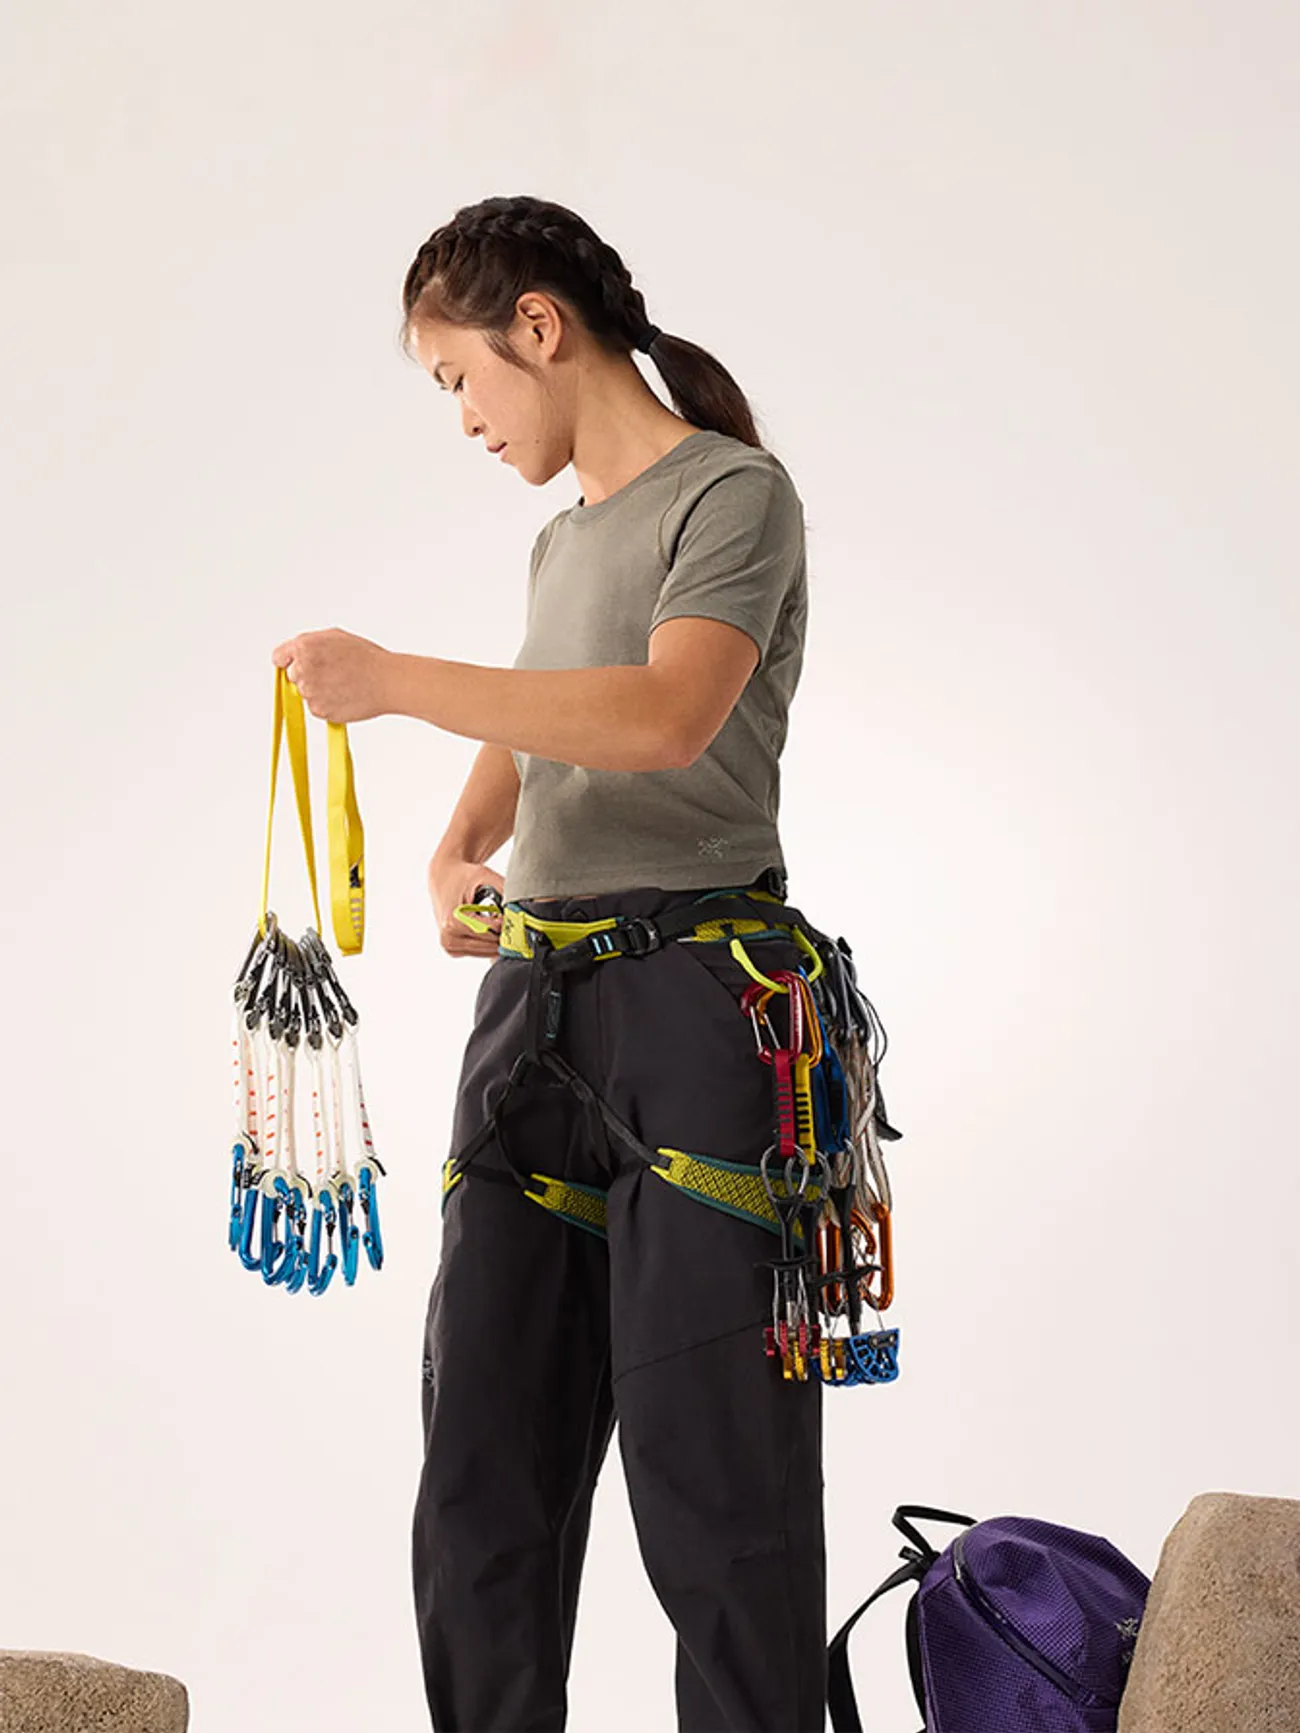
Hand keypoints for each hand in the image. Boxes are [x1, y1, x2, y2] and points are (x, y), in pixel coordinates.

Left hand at [270, 627, 393, 722]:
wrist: (386, 681)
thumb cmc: (366, 658)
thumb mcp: (335, 637)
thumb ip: (309, 645)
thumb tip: (295, 656)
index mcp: (304, 647)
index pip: (278, 658)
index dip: (290, 661)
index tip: (299, 664)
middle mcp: (302, 670)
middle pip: (293, 677)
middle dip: (307, 676)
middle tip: (331, 673)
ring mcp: (309, 692)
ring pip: (306, 694)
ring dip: (319, 691)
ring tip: (342, 683)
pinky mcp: (319, 710)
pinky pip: (317, 708)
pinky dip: (328, 704)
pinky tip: (344, 695)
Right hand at [428, 853, 503, 957]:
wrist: (443, 878)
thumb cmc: (463, 877)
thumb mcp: (485, 876)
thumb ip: (505, 892)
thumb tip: (521, 910)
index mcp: (454, 921)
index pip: (492, 932)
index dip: (508, 923)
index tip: (513, 913)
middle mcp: (448, 937)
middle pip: (491, 944)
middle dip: (504, 932)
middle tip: (508, 917)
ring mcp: (449, 946)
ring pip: (488, 951)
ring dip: (497, 937)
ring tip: (495, 919)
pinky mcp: (453, 950)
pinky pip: (480, 951)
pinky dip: (489, 941)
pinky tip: (487, 926)